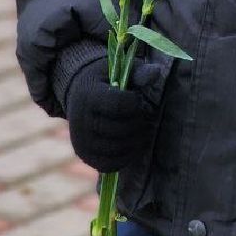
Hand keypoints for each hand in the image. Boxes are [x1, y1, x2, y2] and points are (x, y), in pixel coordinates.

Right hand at [62, 56, 163, 171]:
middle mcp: (80, 120)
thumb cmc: (107, 80)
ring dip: (135, 142)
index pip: (118, 105)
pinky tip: (134, 146)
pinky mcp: (84, 154)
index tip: (137, 99)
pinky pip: (107, 164)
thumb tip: (156, 72)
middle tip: (145, 119)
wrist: (79, 93)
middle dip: (138, 124)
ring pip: (115, 148)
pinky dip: (125, 158)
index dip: (135, 104)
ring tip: (142, 132)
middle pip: (119, 129)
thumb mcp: (121, 70)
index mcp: (89, 95)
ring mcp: (80, 140)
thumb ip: (139, 72)